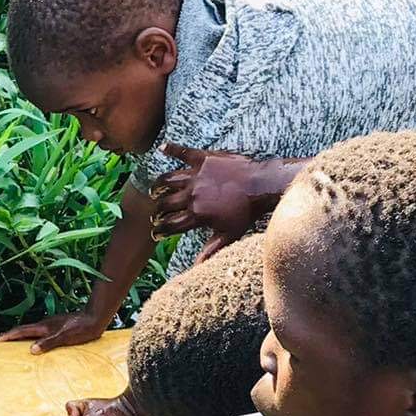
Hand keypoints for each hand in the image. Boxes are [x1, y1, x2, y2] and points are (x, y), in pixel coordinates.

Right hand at [0, 309, 108, 352]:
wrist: (95, 319)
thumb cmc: (82, 328)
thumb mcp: (65, 337)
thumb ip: (48, 343)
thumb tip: (31, 350)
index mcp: (44, 327)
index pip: (21, 331)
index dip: (8, 335)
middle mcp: (46, 324)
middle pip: (24, 330)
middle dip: (11, 336)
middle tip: (0, 341)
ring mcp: (52, 325)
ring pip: (32, 331)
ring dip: (21, 337)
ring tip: (14, 344)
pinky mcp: (58, 327)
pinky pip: (41, 333)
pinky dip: (33, 338)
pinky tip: (37, 343)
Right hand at [151, 145, 268, 260]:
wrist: (261, 185)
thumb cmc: (246, 212)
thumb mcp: (229, 235)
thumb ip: (210, 250)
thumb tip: (197, 267)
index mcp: (197, 214)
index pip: (170, 225)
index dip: (159, 231)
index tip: (156, 233)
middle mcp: (192, 194)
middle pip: (165, 203)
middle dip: (157, 210)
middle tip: (156, 213)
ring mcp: (196, 175)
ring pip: (168, 179)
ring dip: (158, 185)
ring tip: (155, 190)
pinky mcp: (203, 158)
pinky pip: (183, 152)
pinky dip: (171, 149)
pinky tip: (162, 148)